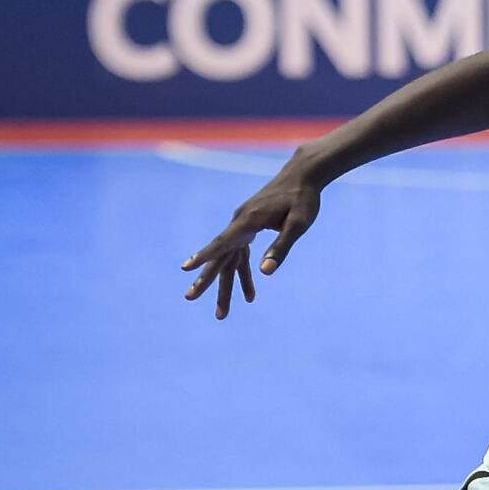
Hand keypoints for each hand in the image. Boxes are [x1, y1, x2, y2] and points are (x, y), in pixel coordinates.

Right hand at [181, 152, 324, 319]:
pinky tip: (250, 295)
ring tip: (222, 314)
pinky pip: (240, 256)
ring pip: (228, 261)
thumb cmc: (302, 198)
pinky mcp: (249, 230)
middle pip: (219, 257)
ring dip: (225, 287)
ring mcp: (242, 227)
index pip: (222, 243)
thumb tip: (266, 272)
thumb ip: (281, 247)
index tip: (186, 267)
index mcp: (247, 221)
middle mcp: (239, 224)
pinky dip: (243, 275)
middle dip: (205, 280)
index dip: (204, 256)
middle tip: (189, 298)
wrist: (302, 175)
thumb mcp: (298, 225)